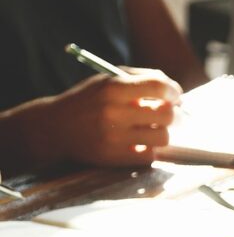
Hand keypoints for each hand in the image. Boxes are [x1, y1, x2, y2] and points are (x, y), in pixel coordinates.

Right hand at [35, 70, 180, 167]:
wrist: (55, 128)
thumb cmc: (89, 100)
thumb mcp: (107, 80)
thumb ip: (140, 78)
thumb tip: (174, 91)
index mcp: (112, 88)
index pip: (158, 87)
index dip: (174, 92)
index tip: (176, 97)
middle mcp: (113, 112)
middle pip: (167, 115)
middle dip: (175, 115)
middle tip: (172, 115)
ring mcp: (113, 137)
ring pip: (163, 138)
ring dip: (163, 133)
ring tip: (155, 129)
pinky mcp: (113, 157)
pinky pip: (149, 156)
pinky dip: (150, 149)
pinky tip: (141, 142)